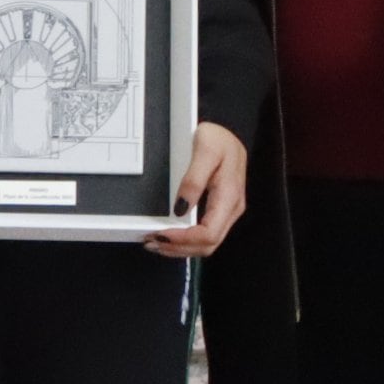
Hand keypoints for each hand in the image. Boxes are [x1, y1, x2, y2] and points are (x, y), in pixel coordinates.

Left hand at [144, 122, 249, 255]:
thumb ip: (193, 180)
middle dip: (178, 248)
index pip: (208, 233)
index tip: (160, 233)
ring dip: (180, 248)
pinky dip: (186, 241)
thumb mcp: (204, 150)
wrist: (228, 134)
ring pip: (207, 245)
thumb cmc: (218, 139)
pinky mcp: (221, 211)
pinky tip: (170, 235)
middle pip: (208, 245)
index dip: (183, 240)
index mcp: (229, 197)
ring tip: (155, 242)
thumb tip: (180, 210)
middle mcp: (232, 210)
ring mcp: (228, 212)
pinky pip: (206, 235)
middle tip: (151, 241)